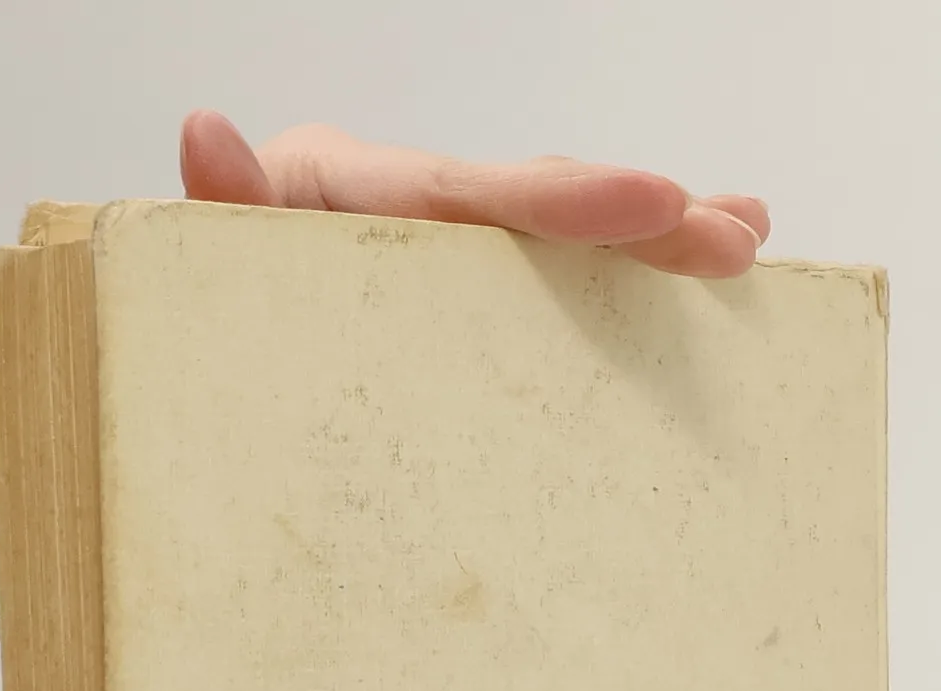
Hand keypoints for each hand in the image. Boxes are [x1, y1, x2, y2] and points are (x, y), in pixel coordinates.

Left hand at [180, 112, 768, 279]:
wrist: (195, 307)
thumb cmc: (205, 290)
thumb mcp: (204, 259)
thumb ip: (223, 209)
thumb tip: (205, 132)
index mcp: (362, 192)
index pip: (477, 193)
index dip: (570, 198)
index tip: (658, 201)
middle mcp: (419, 206)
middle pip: (542, 207)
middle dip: (644, 221)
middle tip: (735, 238)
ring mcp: (448, 249)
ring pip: (563, 241)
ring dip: (658, 242)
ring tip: (746, 240)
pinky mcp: (464, 294)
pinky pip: (552, 284)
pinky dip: (626, 273)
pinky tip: (709, 268)